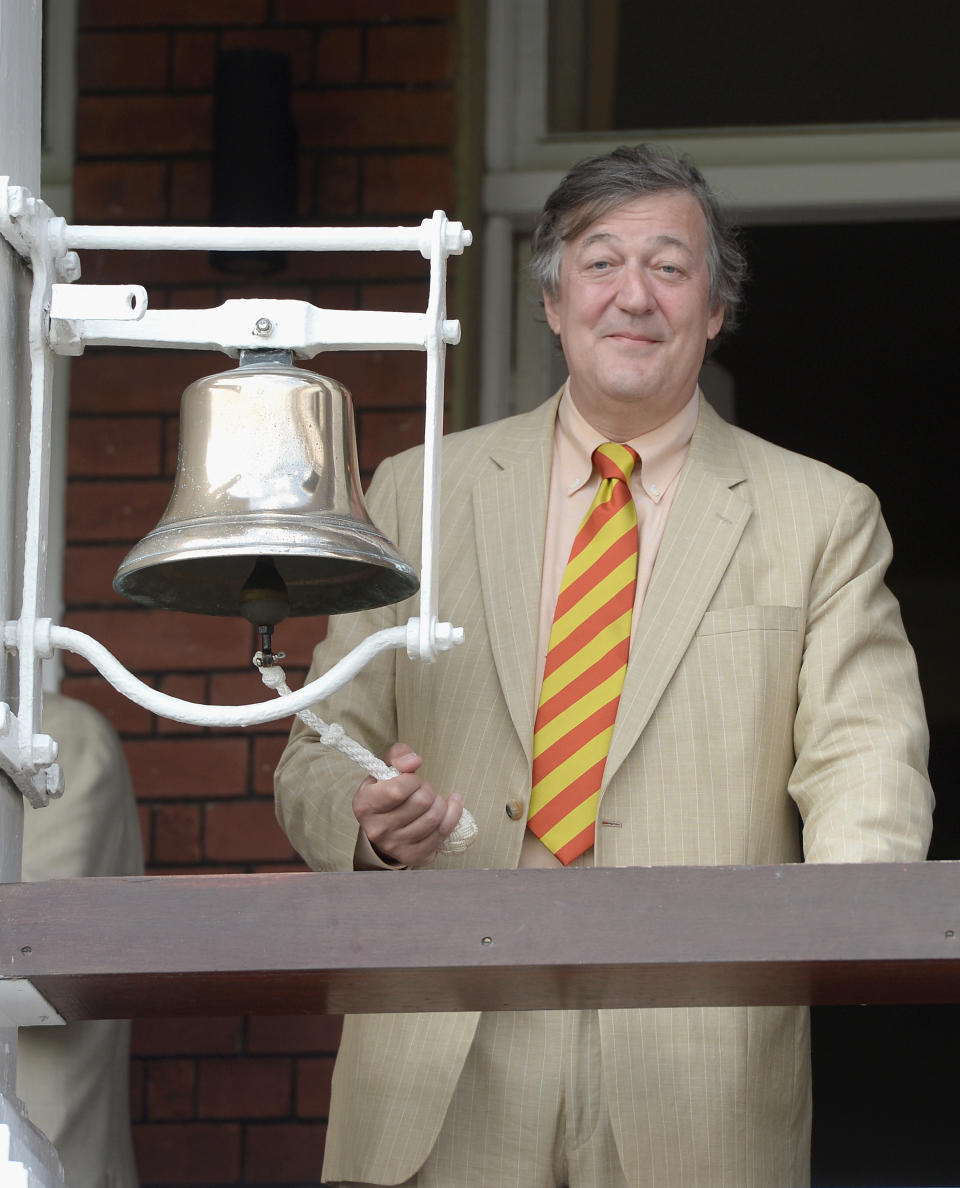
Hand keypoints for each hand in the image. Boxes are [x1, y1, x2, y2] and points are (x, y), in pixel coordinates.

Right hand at [353, 742, 463, 865]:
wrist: (383, 825)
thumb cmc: (386, 790)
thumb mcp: (385, 767)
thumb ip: (398, 755)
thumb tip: (414, 761)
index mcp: (364, 805)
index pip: (398, 790)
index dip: (412, 779)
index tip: (412, 778)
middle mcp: (376, 829)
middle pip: (421, 802)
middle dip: (428, 789)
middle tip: (423, 789)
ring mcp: (394, 846)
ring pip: (434, 817)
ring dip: (440, 802)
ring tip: (433, 799)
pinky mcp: (412, 855)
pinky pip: (442, 833)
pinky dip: (453, 815)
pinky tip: (451, 806)